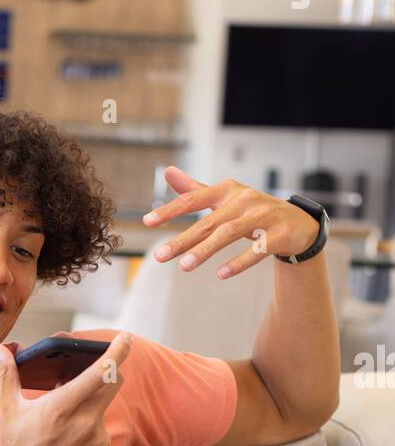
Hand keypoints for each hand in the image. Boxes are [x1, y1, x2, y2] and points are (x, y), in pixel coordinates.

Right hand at [0, 331, 132, 445]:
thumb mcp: (5, 412)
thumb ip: (6, 375)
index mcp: (61, 407)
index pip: (102, 372)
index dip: (119, 351)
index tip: (126, 337)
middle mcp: (84, 422)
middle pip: (114, 383)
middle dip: (110, 369)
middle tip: (97, 365)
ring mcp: (95, 439)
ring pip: (104, 404)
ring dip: (92, 398)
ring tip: (66, 408)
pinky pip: (100, 426)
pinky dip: (89, 420)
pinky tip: (68, 431)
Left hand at [142, 165, 320, 278]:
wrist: (297, 222)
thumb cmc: (253, 211)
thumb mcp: (224, 198)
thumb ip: (195, 189)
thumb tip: (167, 171)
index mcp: (227, 190)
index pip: (193, 199)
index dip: (170, 210)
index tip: (147, 221)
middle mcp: (244, 200)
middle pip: (208, 222)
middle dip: (182, 240)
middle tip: (160, 256)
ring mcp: (263, 216)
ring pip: (229, 234)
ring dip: (205, 250)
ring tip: (184, 267)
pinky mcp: (279, 235)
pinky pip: (256, 250)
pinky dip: (238, 262)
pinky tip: (221, 274)